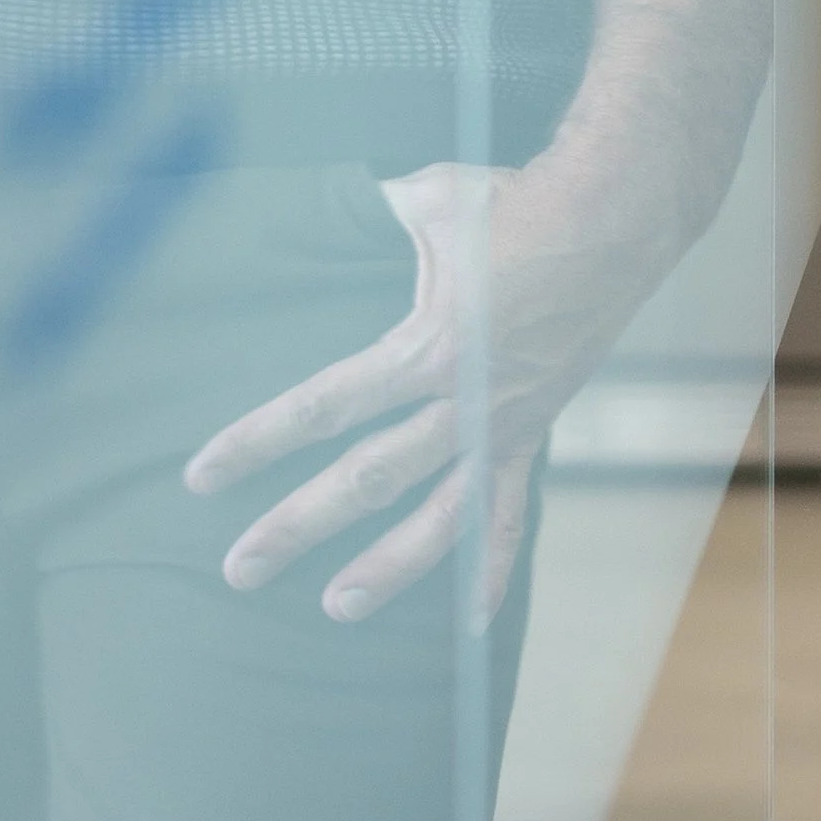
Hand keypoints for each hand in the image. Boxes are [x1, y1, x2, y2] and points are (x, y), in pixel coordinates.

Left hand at [184, 159, 660, 624]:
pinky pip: (511, 513)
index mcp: (431, 346)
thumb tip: (330, 211)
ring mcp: (503, 426)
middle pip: (367, 479)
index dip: (259, 440)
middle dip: (297, 525)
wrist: (617, 218)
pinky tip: (469, 623)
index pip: (325, 405)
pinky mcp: (534, 433)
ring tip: (334, 607)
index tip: (203, 475)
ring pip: (439, 518)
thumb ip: (375, 217)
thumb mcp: (431, 197)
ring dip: (386, 568)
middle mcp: (464, 401)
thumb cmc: (518, 202)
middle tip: (240, 568)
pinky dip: (492, 568)